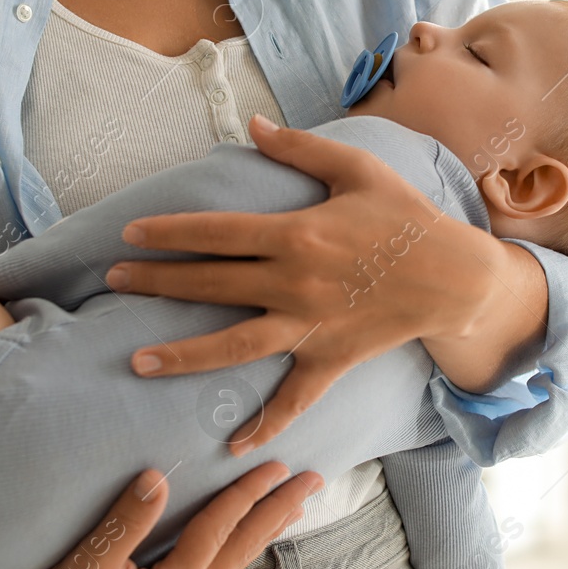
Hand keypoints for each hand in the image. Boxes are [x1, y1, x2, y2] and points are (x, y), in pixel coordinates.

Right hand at [0, 462, 321, 568]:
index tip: (275, 465)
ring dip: (262, 531)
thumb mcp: (87, 560)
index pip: (217, 532)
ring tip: (291, 506)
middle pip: (239, 550)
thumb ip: (125, 519)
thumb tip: (159, 476)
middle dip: (277, 514)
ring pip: (232, 564)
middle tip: (312, 482)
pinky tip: (243, 538)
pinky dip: (235, 548)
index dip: (246, 495)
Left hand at [108, 114, 544, 452]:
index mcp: (296, 234)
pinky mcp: (330, 359)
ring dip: (183, 355)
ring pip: (234, 345)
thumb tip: (250, 124)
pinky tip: (232, 444)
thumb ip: (301, 147)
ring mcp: (310, 326)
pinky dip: (265, 423)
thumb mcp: (357, 168)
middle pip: (210, 284)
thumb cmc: (405, 217)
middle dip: (155, 282)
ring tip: (136, 362)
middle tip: (112, 280)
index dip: (168, 233)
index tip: (130, 235)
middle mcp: (294, 283)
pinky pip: (293, 398)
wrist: (454, 275)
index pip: (215, 233)